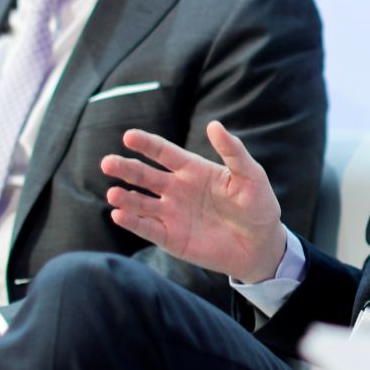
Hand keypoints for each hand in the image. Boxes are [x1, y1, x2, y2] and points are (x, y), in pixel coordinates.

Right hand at [101, 120, 285, 282]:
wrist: (261, 245)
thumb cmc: (258, 205)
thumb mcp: (250, 175)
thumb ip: (233, 152)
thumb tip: (214, 125)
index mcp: (193, 170)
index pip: (164, 153)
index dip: (147, 144)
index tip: (129, 136)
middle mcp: (176, 189)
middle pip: (145, 176)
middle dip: (126, 168)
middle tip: (107, 162)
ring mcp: (171, 214)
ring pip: (141, 203)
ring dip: (125, 197)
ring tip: (113, 192)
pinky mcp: (171, 238)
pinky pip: (147, 229)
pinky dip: (132, 222)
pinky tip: (119, 214)